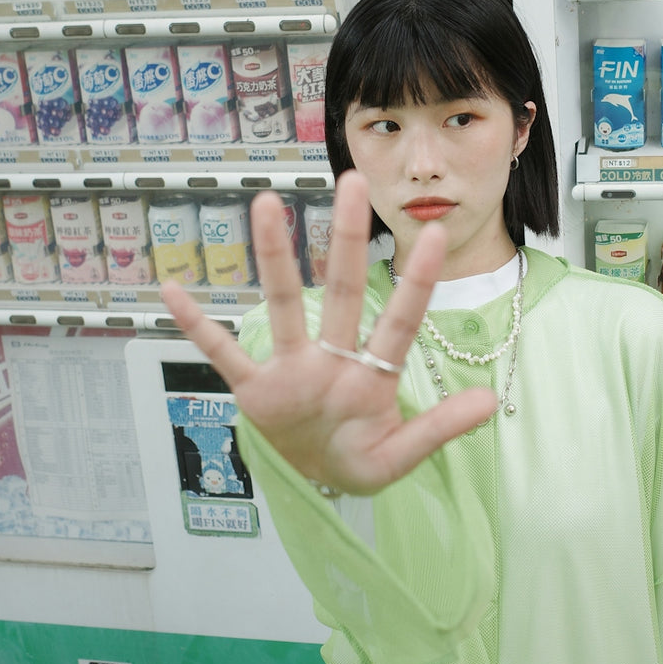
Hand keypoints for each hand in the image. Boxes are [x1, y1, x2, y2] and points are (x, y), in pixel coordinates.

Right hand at [161, 172, 498, 493]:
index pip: (400, 321)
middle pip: (342, 290)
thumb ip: (440, 429)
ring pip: (282, 304)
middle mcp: (332, 358)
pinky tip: (171, 289)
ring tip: (263, 204)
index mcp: (373, 374)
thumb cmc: (361, 458)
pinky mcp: (255, 389)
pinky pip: (221, 352)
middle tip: (353, 181)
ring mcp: (292, 368)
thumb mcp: (401, 456)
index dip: (416, 282)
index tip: (432, 233)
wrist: (318, 482)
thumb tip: (490, 400)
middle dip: (347, 239)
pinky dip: (197, 325)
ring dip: (273, 257)